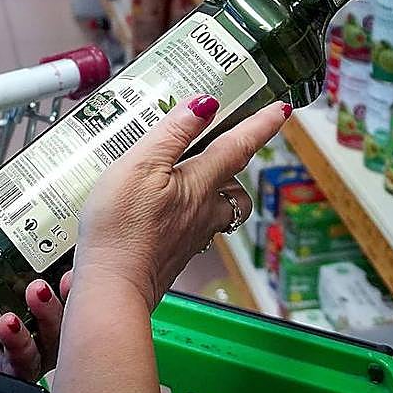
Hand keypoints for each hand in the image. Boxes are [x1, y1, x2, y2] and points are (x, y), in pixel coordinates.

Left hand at [0, 272, 71, 392]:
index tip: (66, 252)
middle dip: (69, 293)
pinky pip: (25, 364)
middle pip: (63, 313)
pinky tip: (10, 324)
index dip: (63, 272)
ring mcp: (18, 354)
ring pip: (53, 340)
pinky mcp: (7, 376)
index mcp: (15, 305)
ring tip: (36, 292)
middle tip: (64, 274)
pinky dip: (21, 343)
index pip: (51, 287)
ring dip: (50, 314)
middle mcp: (23, 330)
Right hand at [74, 96, 289, 311]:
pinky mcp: (174, 253)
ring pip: (218, 209)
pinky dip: (187, 212)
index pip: (239, 147)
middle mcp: (203, 211)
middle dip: (237, 163)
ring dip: (214, 190)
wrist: (112, 288)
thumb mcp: (140, 165)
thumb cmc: (122, 229)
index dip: (261, 125)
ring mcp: (190, 236)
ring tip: (192, 174)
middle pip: (234, 184)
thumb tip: (204, 104)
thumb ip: (173, 133)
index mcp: (200, 184)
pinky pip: (194, 226)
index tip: (280, 110)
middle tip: (227, 141)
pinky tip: (162, 209)